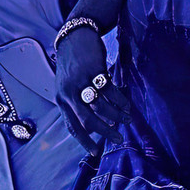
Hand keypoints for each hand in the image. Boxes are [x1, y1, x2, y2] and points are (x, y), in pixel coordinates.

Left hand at [55, 26, 130, 155]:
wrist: (74, 37)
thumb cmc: (72, 65)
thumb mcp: (67, 86)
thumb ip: (76, 105)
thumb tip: (91, 127)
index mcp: (61, 100)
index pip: (72, 126)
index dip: (84, 141)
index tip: (95, 153)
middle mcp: (69, 94)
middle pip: (88, 120)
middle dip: (105, 132)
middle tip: (118, 139)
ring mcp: (81, 82)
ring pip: (101, 107)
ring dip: (116, 116)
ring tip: (127, 120)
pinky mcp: (94, 72)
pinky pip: (110, 92)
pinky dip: (120, 101)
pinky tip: (127, 106)